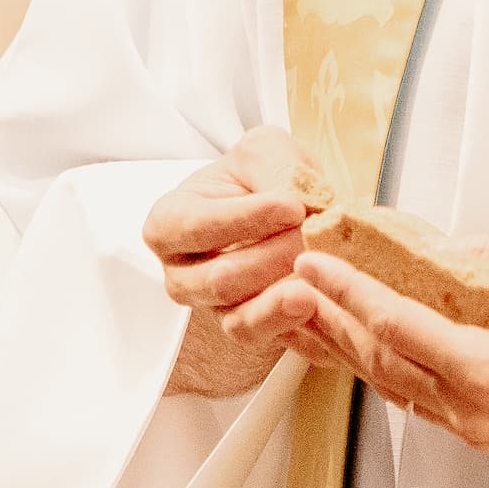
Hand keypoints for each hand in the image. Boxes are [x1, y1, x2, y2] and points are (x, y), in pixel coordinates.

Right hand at [144, 128, 325, 398]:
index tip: (292, 205)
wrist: (287, 204)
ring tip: (319, 272)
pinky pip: (260, 335)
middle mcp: (181, 272)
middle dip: (273, 256)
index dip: (245, 219)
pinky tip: (315, 299)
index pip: (197, 226)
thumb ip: (276, 172)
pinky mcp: (245, 328)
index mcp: (170, 222)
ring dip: (283, 292)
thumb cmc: (261, 176)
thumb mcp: (265, 152)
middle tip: (316, 236)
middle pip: (220, 278)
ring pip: (239, 315)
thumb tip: (300, 206)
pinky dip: (289, 320)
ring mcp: (211, 306)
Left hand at [285, 231, 488, 454]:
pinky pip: (421, 396)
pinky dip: (387, 365)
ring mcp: (478, 430)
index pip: (397, 326)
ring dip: (351, 346)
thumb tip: (434, 252)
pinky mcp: (487, 432)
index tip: (313, 263)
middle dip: (332, 320)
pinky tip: (364, 341)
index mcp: (488, 373)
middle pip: (381, 362)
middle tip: (292, 283)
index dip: (348, 292)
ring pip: (395, 384)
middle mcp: (473, 412)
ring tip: (310, 311)